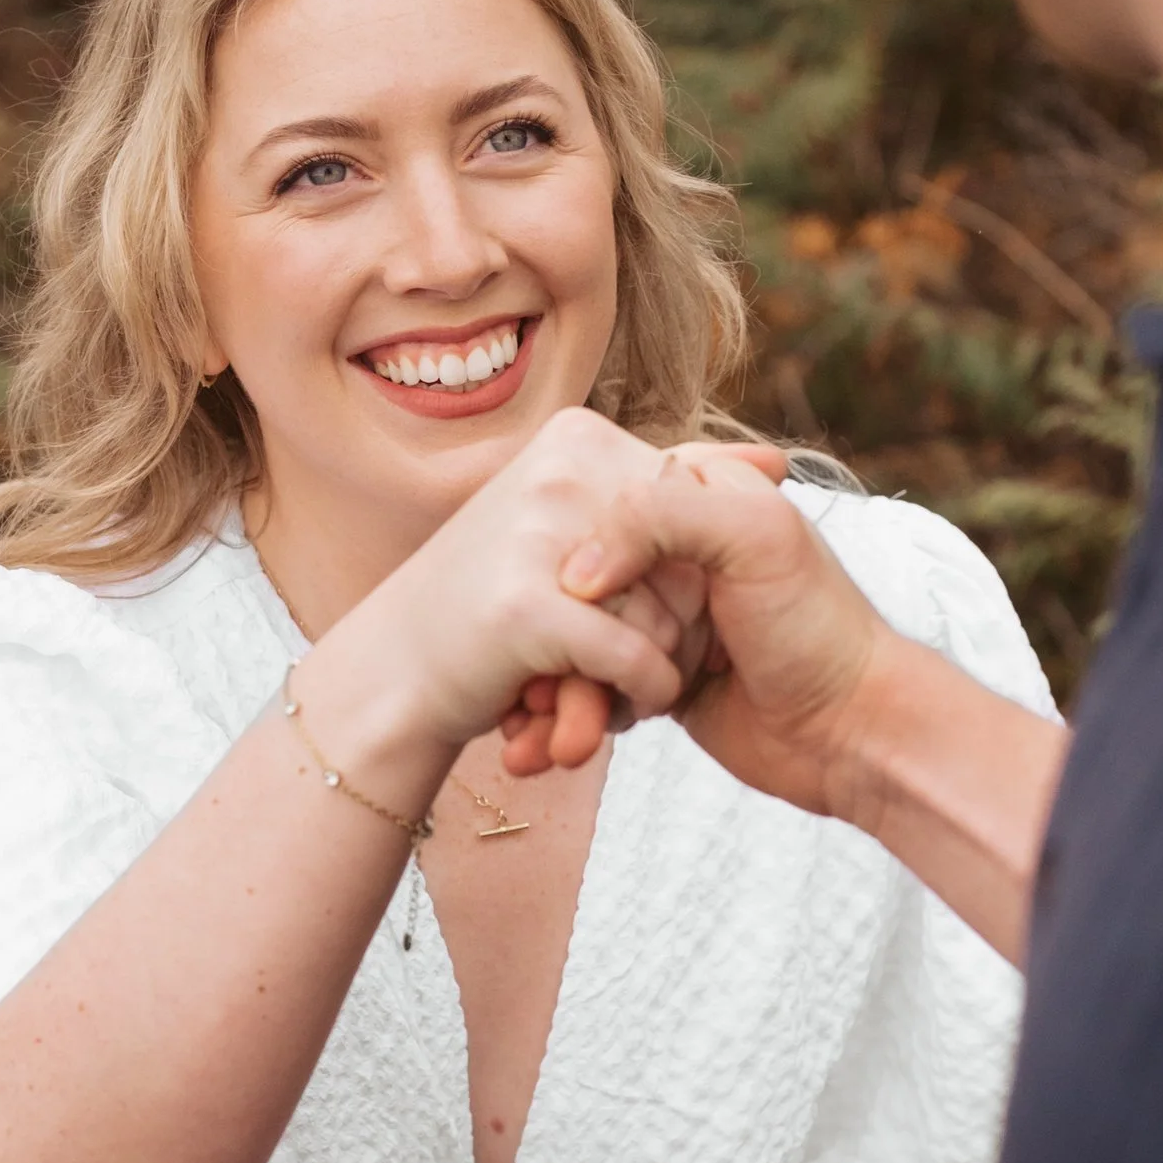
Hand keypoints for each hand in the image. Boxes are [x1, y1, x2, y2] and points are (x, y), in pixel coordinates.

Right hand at [312, 409, 706, 777]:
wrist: (385, 688)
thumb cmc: (493, 617)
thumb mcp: (593, 538)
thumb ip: (683, 495)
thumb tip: (777, 460)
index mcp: (579, 440)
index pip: (693, 515)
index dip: (679, 591)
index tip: (628, 618)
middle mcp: (560, 468)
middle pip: (685, 573)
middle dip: (663, 641)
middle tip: (605, 669)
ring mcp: (538, 531)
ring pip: (665, 621)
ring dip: (639, 683)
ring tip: (582, 697)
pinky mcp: (525, 606)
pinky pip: (637, 662)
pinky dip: (633, 702)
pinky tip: (583, 722)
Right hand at [497, 444, 896, 817]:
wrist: (851, 734)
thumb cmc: (816, 627)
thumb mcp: (752, 536)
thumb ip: (660, 516)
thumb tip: (575, 575)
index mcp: (691, 490)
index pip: (594, 505)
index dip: (579, 563)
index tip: (575, 604)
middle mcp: (668, 547)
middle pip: (574, 582)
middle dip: (552, 648)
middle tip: (533, 697)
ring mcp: (656, 613)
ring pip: (573, 642)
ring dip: (551, 697)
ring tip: (538, 740)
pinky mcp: (650, 675)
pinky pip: (586, 687)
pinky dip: (564, 719)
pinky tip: (540, 750)